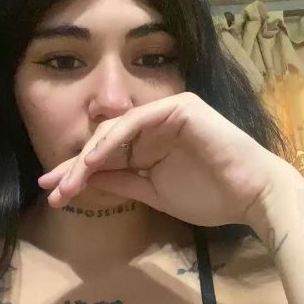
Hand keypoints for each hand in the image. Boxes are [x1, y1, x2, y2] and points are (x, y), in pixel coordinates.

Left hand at [38, 92, 293, 229]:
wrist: (251, 196)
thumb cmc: (210, 196)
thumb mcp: (152, 193)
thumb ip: (120, 182)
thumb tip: (83, 180)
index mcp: (148, 143)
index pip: (105, 155)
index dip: (76, 172)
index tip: (53, 192)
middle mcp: (154, 123)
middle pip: (103, 141)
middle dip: (74, 167)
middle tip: (52, 188)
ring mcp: (166, 111)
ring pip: (115, 129)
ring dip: (88, 156)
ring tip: (68, 181)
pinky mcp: (178, 107)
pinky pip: (136, 122)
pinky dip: (113, 141)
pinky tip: (92, 162)